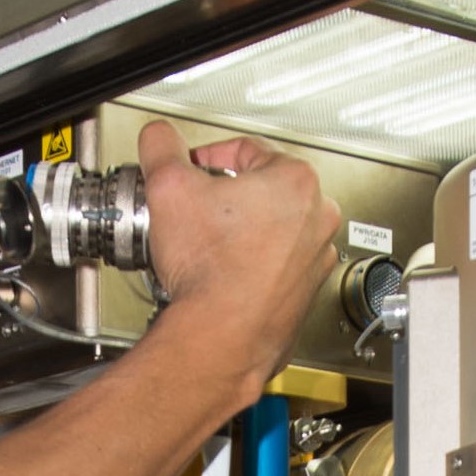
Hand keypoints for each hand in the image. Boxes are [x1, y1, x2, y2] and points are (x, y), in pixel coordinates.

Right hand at [138, 116, 339, 393]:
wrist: (221, 338)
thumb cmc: (209, 272)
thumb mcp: (168, 189)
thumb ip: (162, 148)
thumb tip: (158, 138)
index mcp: (295, 180)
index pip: (246, 150)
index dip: (209, 157)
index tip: (192, 170)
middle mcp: (317, 217)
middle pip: (263, 190)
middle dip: (228, 197)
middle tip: (197, 211)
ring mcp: (315, 258)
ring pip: (273, 228)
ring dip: (242, 231)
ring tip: (209, 246)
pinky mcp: (305, 292)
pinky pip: (277, 266)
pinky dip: (254, 266)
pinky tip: (225, 274)